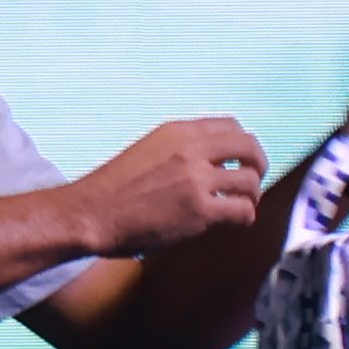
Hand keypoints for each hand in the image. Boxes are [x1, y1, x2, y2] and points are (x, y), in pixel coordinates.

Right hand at [71, 116, 270, 257]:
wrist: (90, 213)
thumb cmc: (111, 189)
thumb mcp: (147, 151)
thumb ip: (179, 151)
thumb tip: (208, 162)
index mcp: (177, 132)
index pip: (230, 126)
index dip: (243, 144)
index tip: (242, 158)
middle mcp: (191, 150)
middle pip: (248, 147)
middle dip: (258, 164)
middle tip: (254, 179)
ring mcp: (196, 179)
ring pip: (249, 181)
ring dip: (251, 195)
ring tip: (242, 206)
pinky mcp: (199, 210)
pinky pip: (241, 210)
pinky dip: (245, 217)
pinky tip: (236, 222)